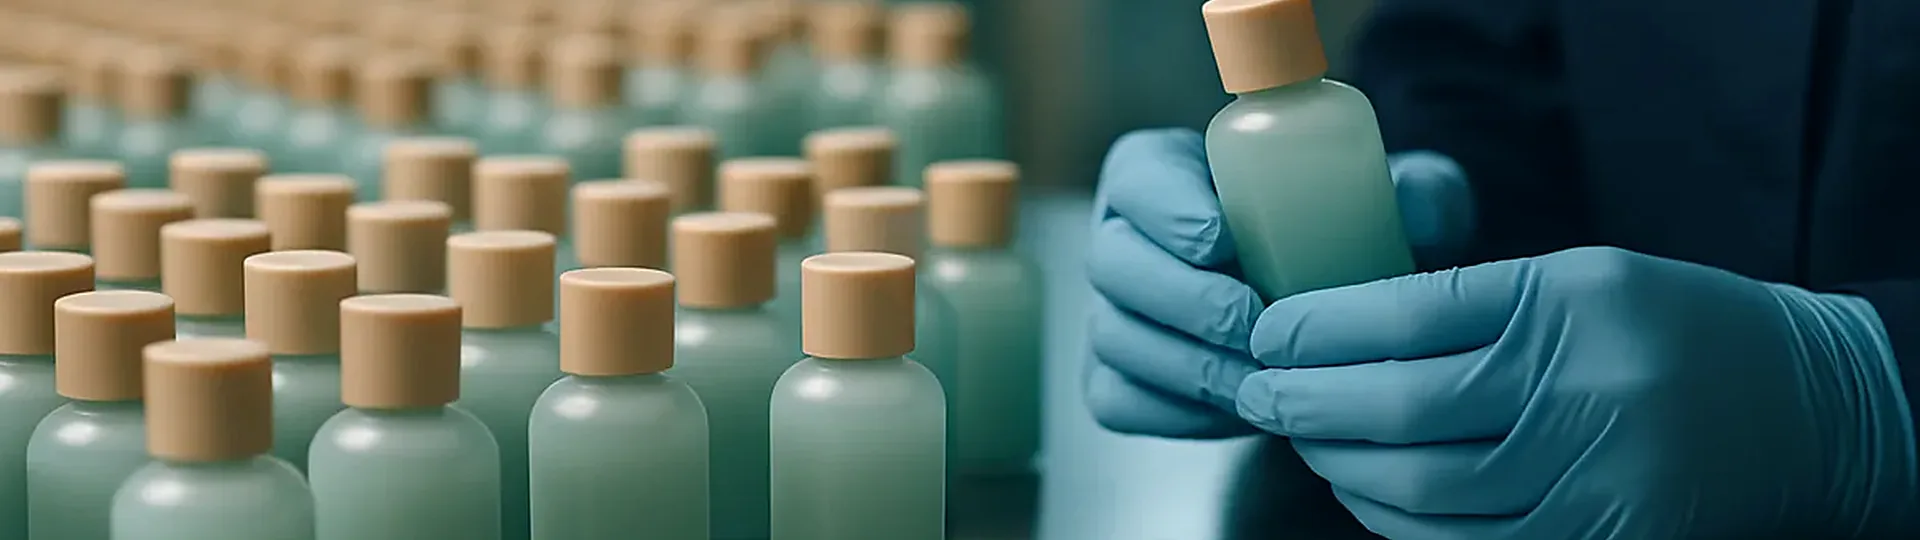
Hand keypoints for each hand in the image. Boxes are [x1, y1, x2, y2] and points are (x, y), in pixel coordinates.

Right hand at [1083, 128, 1473, 437]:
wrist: (1322, 313)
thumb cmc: (1345, 238)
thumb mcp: (1392, 205)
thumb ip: (1418, 192)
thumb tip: (1419, 207)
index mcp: (1161, 172)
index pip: (1136, 177)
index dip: (1165, 208)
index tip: (1221, 238)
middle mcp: (1122, 238)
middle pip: (1113, 263)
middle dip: (1183, 298)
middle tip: (1253, 323)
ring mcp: (1111, 311)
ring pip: (1116, 338)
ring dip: (1188, 363)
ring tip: (1262, 377)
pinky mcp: (1115, 378)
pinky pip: (1121, 400)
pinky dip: (1177, 411)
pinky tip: (1238, 409)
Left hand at [1238, 247, 1919, 537]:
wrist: (1801, 409)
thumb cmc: (1672, 327)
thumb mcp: (1580, 279)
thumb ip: (1470, 303)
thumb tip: (1335, 330)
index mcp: (1573, 302)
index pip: (1412, 314)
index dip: (1322, 327)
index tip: (1270, 329)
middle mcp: (1584, 389)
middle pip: (1404, 408)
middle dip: (1308, 401)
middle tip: (1257, 389)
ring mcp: (1594, 476)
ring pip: (1424, 488)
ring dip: (1341, 465)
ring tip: (1301, 435)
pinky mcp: (1598, 539)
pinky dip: (1396, 520)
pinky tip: (1361, 488)